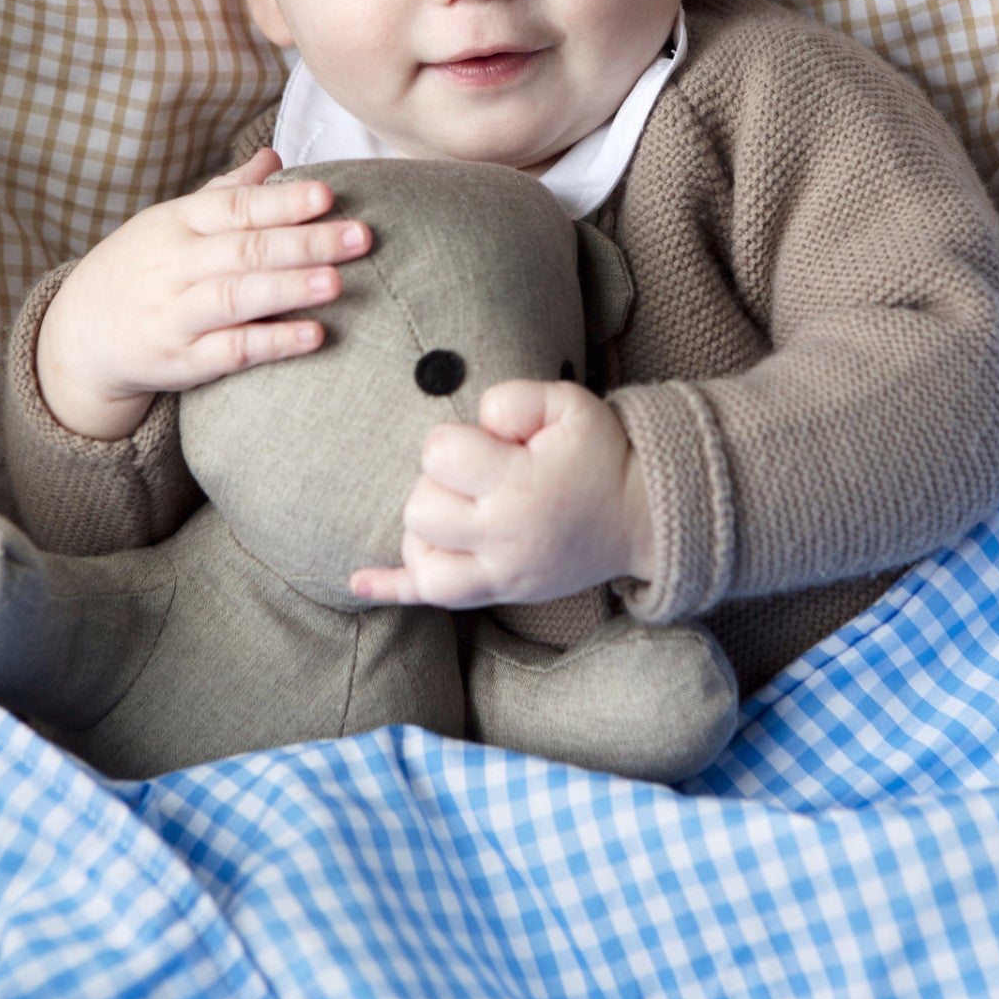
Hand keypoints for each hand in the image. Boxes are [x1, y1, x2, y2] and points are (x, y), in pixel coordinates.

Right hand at [36, 148, 369, 439]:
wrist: (79, 334)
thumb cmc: (143, 268)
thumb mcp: (173, 223)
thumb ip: (227, 192)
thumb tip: (274, 157)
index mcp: (178, 223)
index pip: (235, 207)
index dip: (282, 201)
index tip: (328, 195)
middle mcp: (175, 265)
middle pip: (244, 249)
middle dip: (305, 242)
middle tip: (359, 236)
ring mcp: (176, 315)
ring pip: (236, 297)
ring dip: (289, 288)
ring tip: (337, 281)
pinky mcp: (181, 361)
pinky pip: (231, 351)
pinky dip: (273, 342)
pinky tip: (313, 335)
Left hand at [350, 379, 653, 606]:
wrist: (639, 517)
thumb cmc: (599, 454)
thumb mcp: (570, 404)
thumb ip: (515, 398)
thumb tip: (476, 420)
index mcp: (520, 487)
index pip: (439, 456)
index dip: (455, 440)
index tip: (492, 445)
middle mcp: (504, 539)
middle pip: (421, 509)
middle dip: (438, 484)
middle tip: (478, 478)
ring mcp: (499, 574)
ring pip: (420, 557)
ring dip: (427, 528)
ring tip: (460, 509)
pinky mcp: (497, 592)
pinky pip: (431, 599)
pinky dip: (391, 589)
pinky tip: (359, 582)